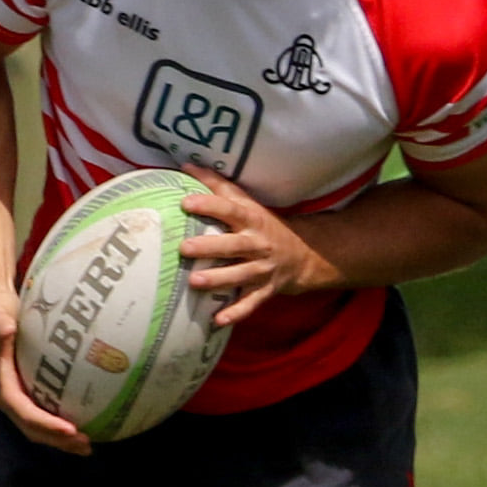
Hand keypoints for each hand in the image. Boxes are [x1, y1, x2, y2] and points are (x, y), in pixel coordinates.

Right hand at [0, 279, 90, 455]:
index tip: (71, 430)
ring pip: (41, 427)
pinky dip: (66, 422)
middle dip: (59, 440)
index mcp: (2, 388)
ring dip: (64, 439)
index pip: (25, 413)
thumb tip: (6, 328)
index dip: (47, 425)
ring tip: (91, 444)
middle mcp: (10, 398)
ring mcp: (20, 397)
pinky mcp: (29, 391)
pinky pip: (48, 412)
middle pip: (34, 429)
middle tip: (88, 444)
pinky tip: (91, 420)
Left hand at [179, 166, 318, 325]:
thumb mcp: (247, 203)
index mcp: (251, 219)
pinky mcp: (266, 290)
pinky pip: (250, 303)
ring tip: (194, 283)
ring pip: (240, 275)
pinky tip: (218, 321)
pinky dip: (236, 313)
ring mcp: (263, 269)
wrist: (304, 254)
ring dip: (218, 280)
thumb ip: (217, 186)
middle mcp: (257, 243)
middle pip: (233, 245)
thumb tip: (184, 164)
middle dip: (209, 247)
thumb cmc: (264, 225)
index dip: (209, 205)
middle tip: (183, 249)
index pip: (229, 209)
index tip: (185, 202)